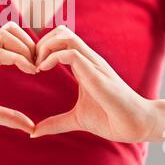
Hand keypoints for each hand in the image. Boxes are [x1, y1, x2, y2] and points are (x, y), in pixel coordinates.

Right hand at [0, 22, 36, 133]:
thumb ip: (8, 116)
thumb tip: (30, 128)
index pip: (8, 35)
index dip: (27, 46)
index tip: (37, 67)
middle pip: (10, 27)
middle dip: (30, 42)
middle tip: (39, 65)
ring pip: (6, 33)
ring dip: (27, 48)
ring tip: (35, 69)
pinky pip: (2, 53)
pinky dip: (21, 59)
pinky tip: (29, 72)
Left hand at [30, 25, 155, 142]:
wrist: (134, 125)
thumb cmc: (110, 119)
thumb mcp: (77, 119)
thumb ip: (56, 123)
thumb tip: (35, 133)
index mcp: (84, 65)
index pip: (61, 40)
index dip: (43, 48)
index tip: (32, 67)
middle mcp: (88, 59)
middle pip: (61, 31)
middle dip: (41, 42)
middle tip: (31, 63)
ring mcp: (93, 63)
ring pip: (65, 35)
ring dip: (45, 46)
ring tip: (36, 65)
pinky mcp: (95, 72)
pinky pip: (70, 53)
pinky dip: (51, 57)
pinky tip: (42, 70)